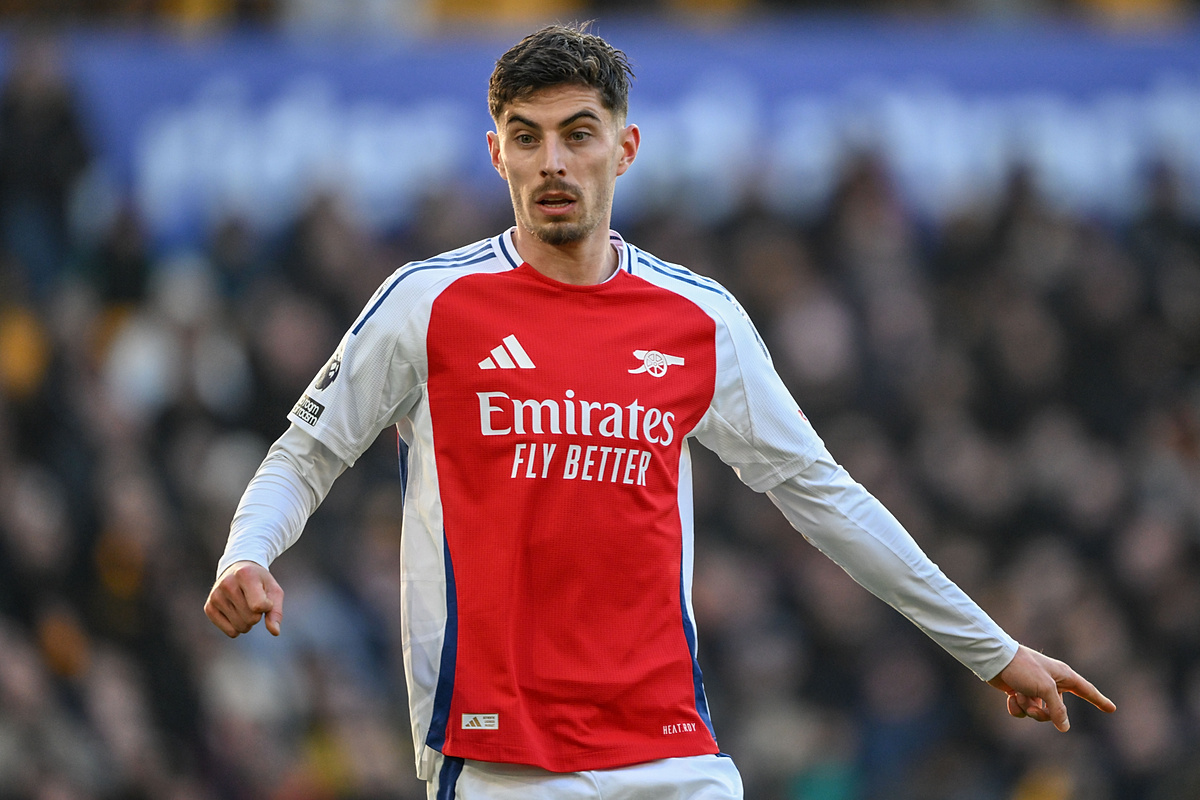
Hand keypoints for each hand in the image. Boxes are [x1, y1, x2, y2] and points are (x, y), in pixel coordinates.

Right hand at [204, 561, 284, 637]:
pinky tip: (236, 613)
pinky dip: (237, 627)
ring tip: (245, 607)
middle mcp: (227, 584)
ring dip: (248, 622)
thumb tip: (275, 632)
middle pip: (251, 618)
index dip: (267, 607)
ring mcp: (215, 596)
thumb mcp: (273, 590)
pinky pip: (230, 632)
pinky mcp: (209, 608)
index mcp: (245, 574)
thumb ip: (276, 611)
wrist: (237, 570)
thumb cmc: (260, 582)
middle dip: (257, 615)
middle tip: (254, 603)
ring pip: (240, 627)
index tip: (266, 598)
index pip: (258, 606)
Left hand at [987, 645, 1114, 730]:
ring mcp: (1035, 689)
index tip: (1112, 708)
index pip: (1086, 691)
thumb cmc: (1023, 668)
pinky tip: (1010, 696)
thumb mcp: (1045, 689)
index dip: (1099, 700)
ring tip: (1019, 696)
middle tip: (1032, 704)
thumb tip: (1065, 727)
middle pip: (1057, 711)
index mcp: (1063, 676)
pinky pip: (1023, 711)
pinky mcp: (1020, 692)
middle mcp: (1052, 683)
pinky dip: (1016, 706)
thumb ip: (1057, 710)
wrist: (996, 660)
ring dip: (1028, 708)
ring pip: (1039, 713)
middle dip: (1044, 713)